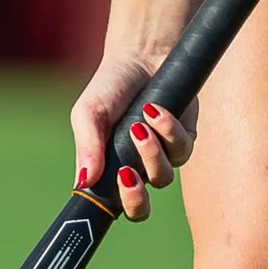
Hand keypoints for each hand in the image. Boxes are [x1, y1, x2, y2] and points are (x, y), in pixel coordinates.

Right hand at [70, 49, 194, 223]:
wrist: (141, 56)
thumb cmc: (110, 87)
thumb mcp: (89, 113)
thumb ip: (86, 146)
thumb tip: (83, 182)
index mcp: (107, 170)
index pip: (108, 206)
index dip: (107, 213)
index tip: (102, 204)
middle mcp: (135, 170)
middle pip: (139, 210)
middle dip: (135, 199)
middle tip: (127, 175)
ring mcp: (162, 158)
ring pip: (162, 177)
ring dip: (151, 153)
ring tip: (138, 125)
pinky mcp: (185, 140)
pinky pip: (182, 149)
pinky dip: (168, 131)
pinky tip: (155, 110)